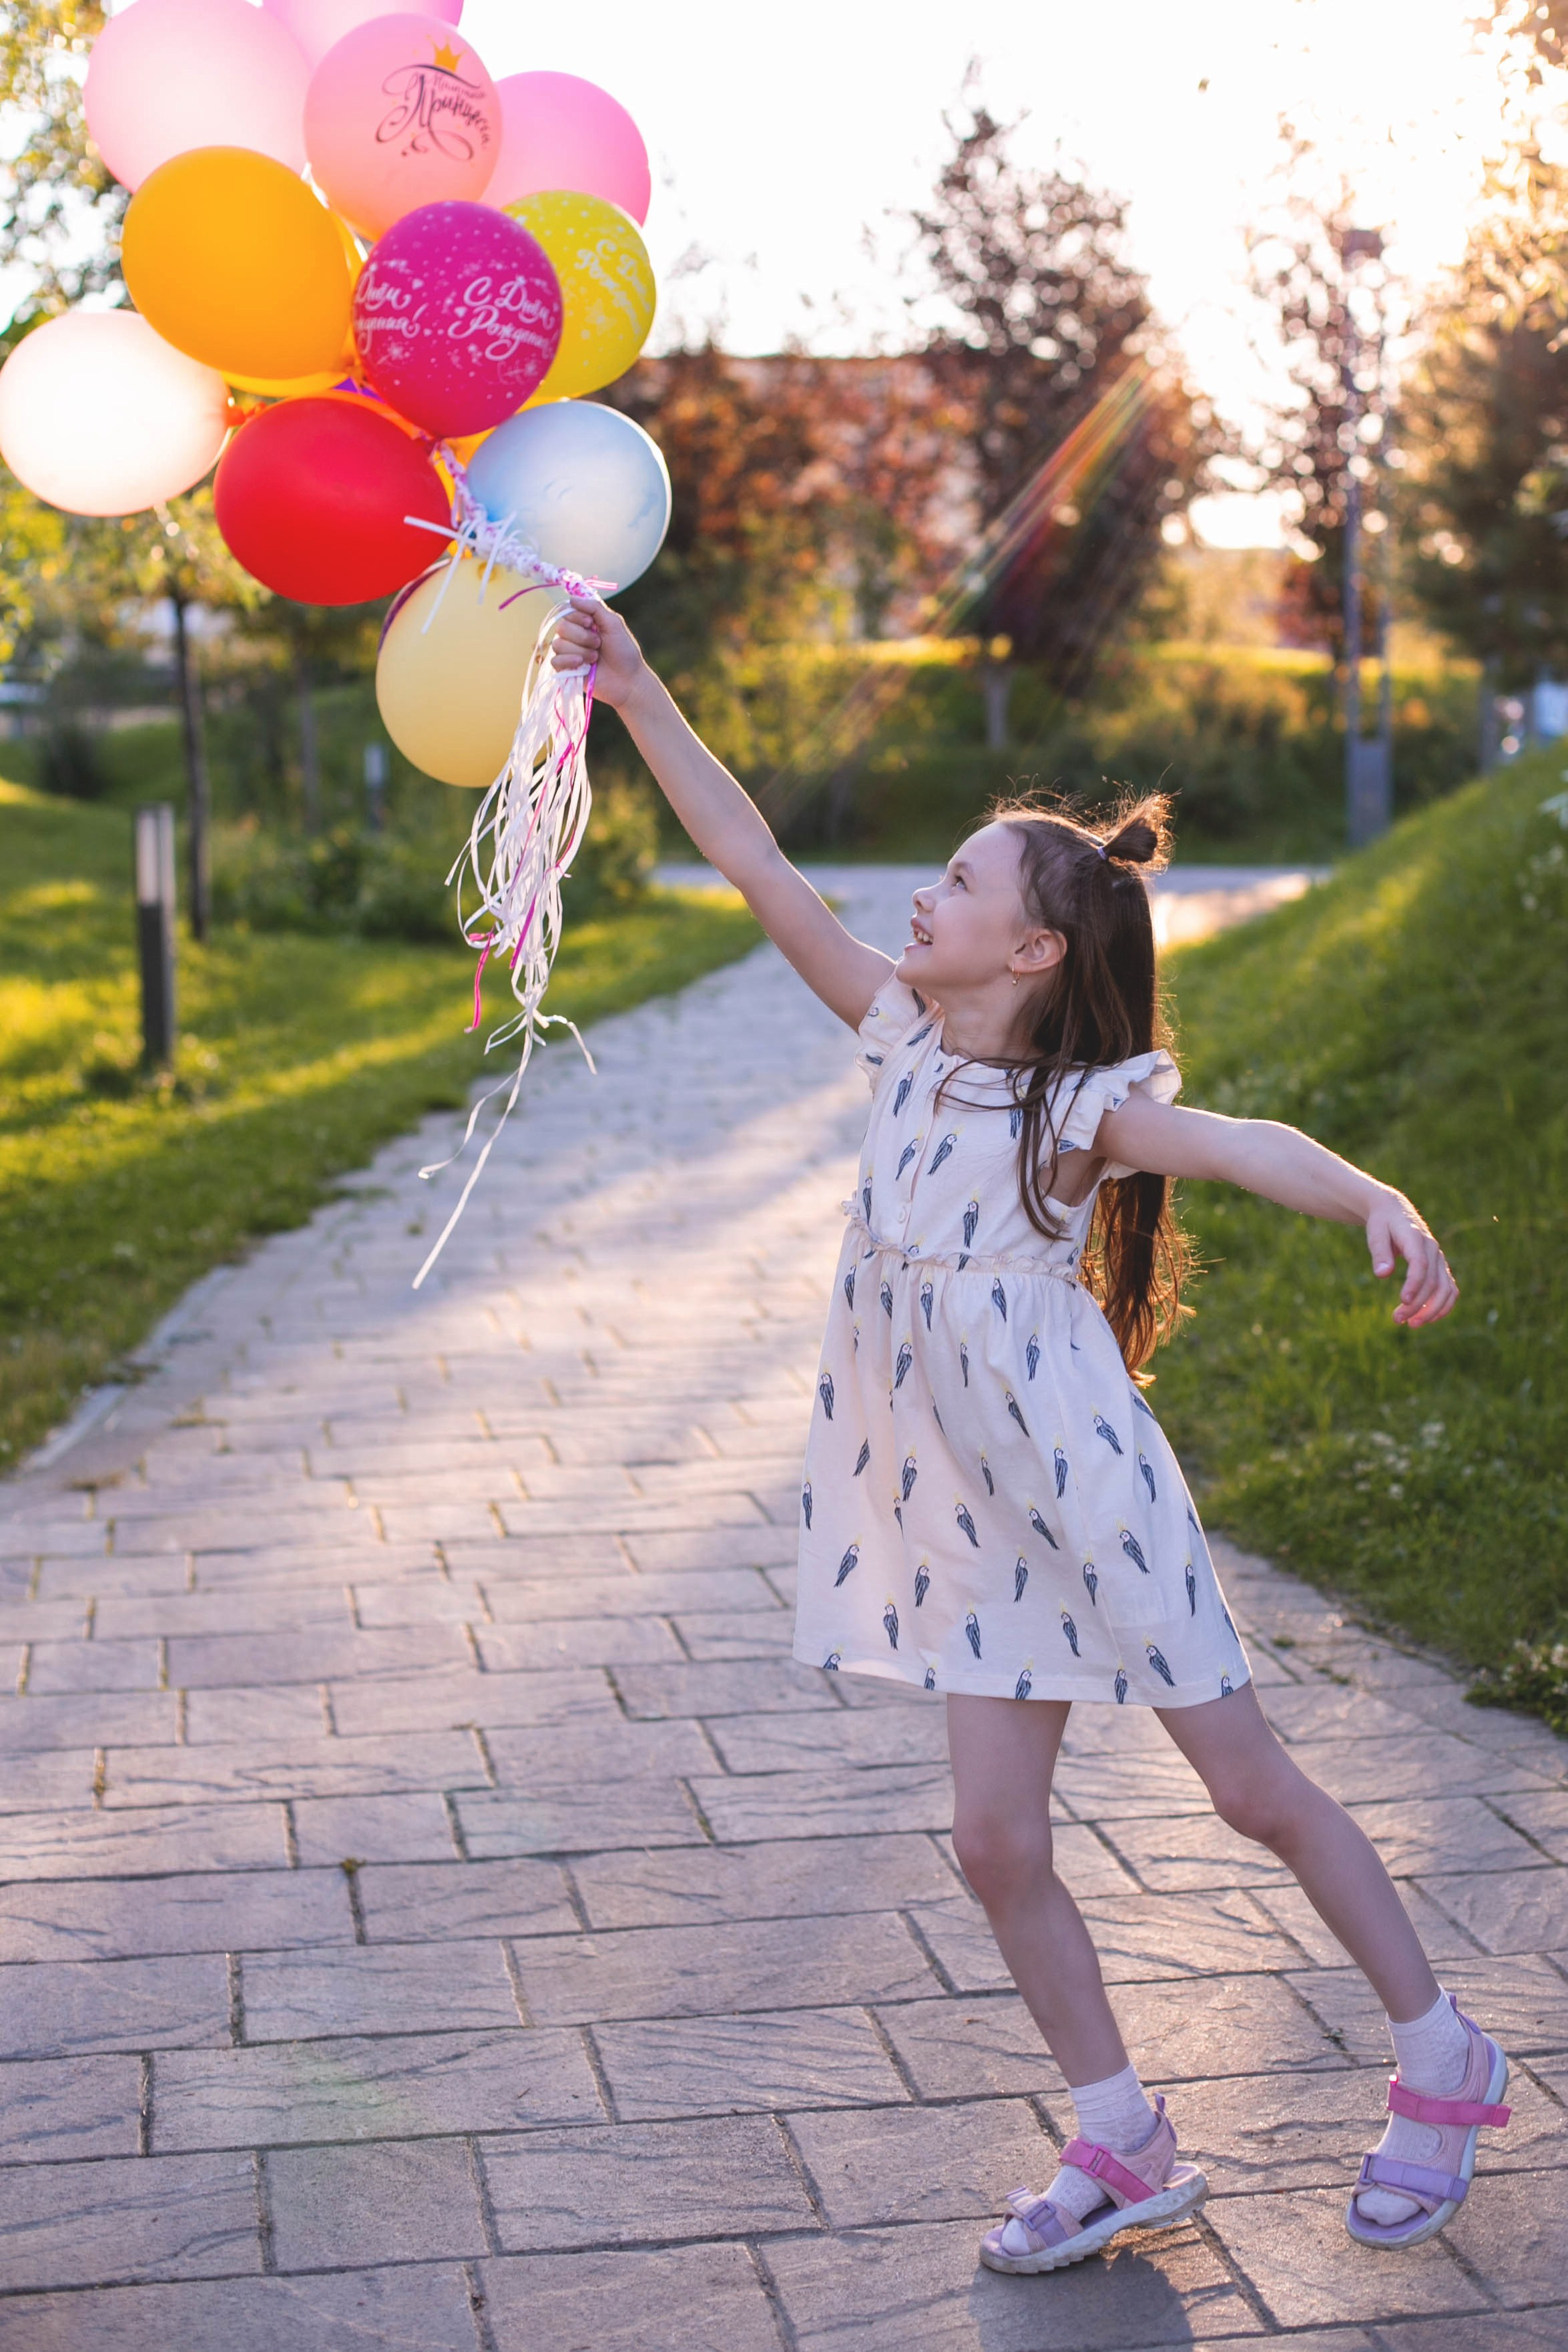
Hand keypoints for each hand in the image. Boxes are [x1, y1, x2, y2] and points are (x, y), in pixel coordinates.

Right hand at [549, 596, 649, 710]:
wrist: (627, 680)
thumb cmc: (624, 652)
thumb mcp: (613, 623)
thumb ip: (594, 608)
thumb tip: (571, 598)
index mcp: (584, 623)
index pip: (567, 612)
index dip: (577, 617)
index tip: (592, 624)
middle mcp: (574, 636)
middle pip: (561, 627)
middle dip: (582, 637)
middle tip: (598, 645)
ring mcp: (569, 653)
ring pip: (557, 644)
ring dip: (580, 650)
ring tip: (595, 658)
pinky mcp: (566, 670)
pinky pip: (554, 661)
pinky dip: (568, 661)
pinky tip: (582, 665)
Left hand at [1365, 1189, 1457, 1327]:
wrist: (1395, 1210)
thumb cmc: (1382, 1223)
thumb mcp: (1375, 1233)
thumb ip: (1379, 1253)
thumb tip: (1382, 1274)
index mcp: (1415, 1237)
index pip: (1420, 1264)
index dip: (1414, 1284)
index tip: (1403, 1301)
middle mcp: (1432, 1249)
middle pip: (1432, 1281)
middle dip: (1417, 1304)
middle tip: (1397, 1319)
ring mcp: (1439, 1258)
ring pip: (1445, 1288)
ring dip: (1432, 1310)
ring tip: (1412, 1324)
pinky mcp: (1440, 1267)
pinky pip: (1449, 1289)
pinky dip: (1443, 1306)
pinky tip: (1428, 1319)